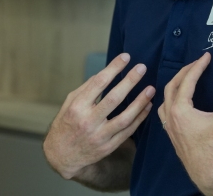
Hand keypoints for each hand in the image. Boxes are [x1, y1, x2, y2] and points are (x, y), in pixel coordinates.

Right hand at [43, 53, 154, 178]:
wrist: (62, 155)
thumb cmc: (66, 124)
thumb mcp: (69, 103)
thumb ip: (86, 88)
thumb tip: (104, 73)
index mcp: (78, 106)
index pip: (98, 83)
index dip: (114, 68)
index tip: (125, 57)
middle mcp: (88, 121)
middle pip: (114, 99)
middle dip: (130, 81)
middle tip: (142, 68)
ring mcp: (99, 136)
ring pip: (125, 118)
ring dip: (140, 102)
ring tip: (151, 89)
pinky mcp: (108, 147)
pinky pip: (128, 131)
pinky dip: (139, 118)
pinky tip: (147, 106)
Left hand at [158, 52, 212, 195]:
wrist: (212, 175)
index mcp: (180, 110)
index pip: (187, 80)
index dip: (197, 66)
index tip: (206, 56)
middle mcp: (170, 117)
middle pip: (172, 86)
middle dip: (184, 72)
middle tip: (197, 63)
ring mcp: (169, 128)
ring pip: (165, 100)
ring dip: (174, 87)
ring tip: (185, 80)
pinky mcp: (173, 137)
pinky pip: (165, 113)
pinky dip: (170, 103)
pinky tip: (179, 104)